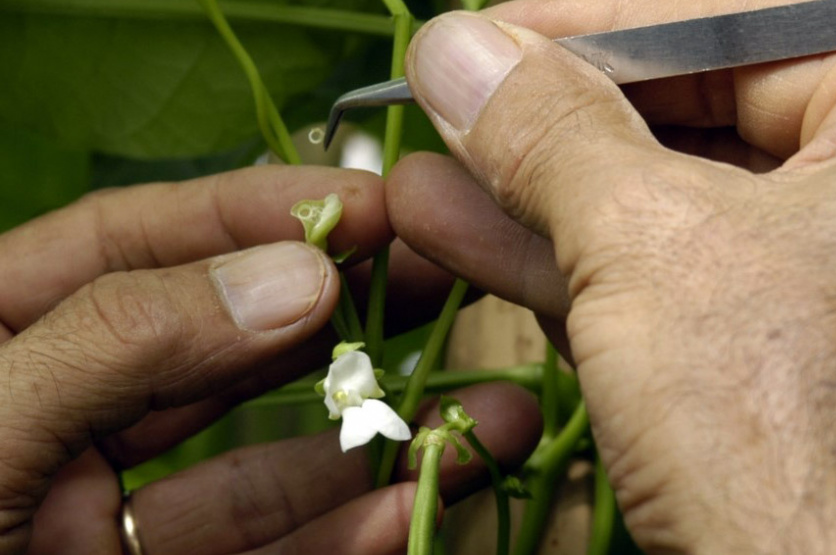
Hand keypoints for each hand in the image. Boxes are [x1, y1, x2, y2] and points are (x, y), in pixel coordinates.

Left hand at [0, 165, 540, 553]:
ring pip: (260, 463)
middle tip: (445, 279)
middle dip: (339, 309)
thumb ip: (118, 342)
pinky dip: (337, 539)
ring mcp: (103, 523)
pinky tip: (405, 510)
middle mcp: (55, 424)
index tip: (365, 207)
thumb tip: (290, 275)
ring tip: (479, 415)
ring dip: (372, 440)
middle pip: (220, 343)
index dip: (252, 213)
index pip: (130, 245)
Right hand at [387, 5, 835, 553]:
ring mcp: (809, 280)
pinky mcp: (754, 356)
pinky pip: (640, 282)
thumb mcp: (655, 250)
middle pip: (677, 119)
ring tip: (421, 173)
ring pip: (643, 208)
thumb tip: (459, 50)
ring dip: (520, 195)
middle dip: (540, 122)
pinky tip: (458, 231)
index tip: (482, 32)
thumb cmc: (791, 434)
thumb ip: (553, 136)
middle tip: (443, 102)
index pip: (725, 30)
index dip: (585, 27)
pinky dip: (547, 262)